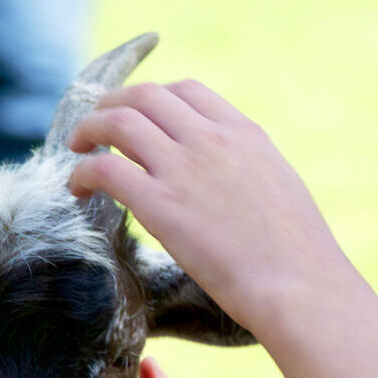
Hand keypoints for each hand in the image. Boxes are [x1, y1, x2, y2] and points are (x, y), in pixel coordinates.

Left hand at [67, 81, 357, 328]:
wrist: (300, 286)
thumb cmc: (299, 254)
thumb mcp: (279, 186)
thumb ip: (246, 168)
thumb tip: (224, 179)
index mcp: (244, 133)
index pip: (187, 91)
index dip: (153, 99)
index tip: (139, 116)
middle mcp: (211, 140)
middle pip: (145, 96)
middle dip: (112, 104)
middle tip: (96, 126)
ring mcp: (184, 169)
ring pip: (117, 122)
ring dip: (89, 129)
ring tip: (78, 148)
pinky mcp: (160, 205)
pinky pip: (104, 170)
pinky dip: (82, 172)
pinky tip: (77, 190)